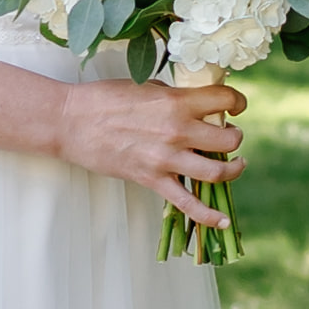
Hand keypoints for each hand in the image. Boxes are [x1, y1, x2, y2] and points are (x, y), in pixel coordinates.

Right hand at [47, 74, 244, 234]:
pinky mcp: (152, 180)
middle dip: (235, 137)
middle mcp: (177, 130)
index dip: (238, 101)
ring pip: (217, 172)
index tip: (236, 106)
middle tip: (229, 135)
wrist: (71, 122)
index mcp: (176, 102)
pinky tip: (223, 221)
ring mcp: (166, 158)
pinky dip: (208, 215)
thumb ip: (173, 96)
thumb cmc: (103, 99)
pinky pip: (187, 203)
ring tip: (236, 165)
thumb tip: (193, 103)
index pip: (224, 100)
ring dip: (233, 170)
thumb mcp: (144, 87)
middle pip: (228, 139)